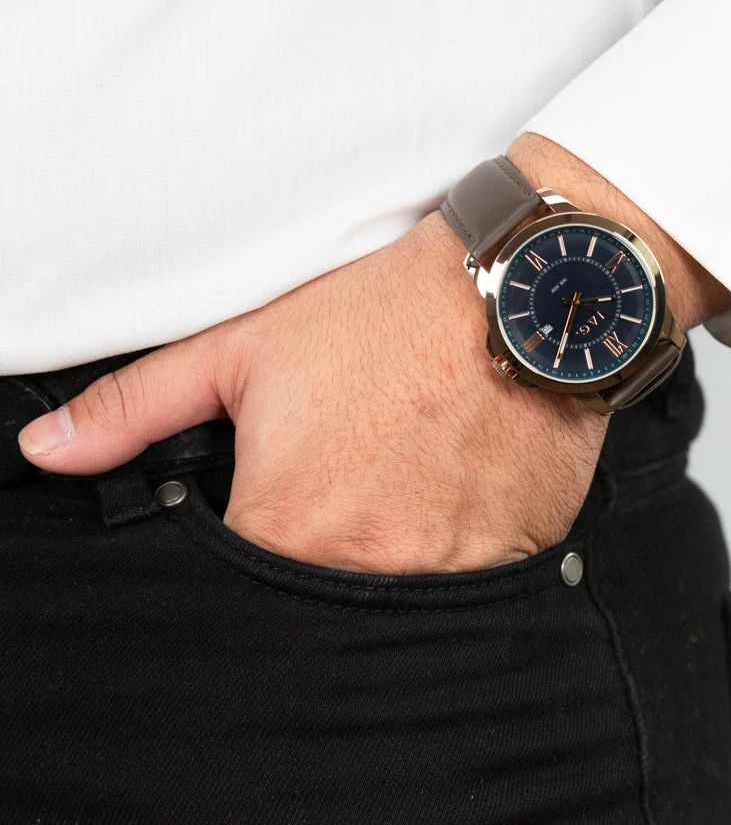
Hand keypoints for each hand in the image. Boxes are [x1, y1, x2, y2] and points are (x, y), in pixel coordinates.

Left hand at [17, 133, 730, 574]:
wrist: (516, 290)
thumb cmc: (390, 315)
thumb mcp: (248, 347)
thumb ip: (138, 408)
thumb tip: (55, 451)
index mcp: (290, 523)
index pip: (242, 592)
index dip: (260, 547)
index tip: (291, 505)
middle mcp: (369, 562)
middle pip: (326, 595)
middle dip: (332, 546)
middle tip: (358, 477)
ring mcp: (451, 567)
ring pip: (404, 593)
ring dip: (401, 544)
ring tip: (413, 471)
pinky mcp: (518, 555)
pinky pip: (475, 581)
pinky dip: (462, 543)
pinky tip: (460, 480)